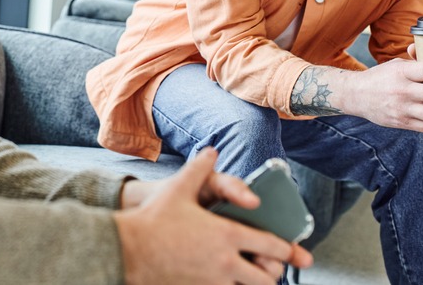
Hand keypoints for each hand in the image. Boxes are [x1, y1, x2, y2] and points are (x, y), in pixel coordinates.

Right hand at [115, 149, 312, 284]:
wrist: (128, 249)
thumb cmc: (154, 218)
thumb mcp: (178, 187)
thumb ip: (199, 167)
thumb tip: (212, 150)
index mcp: (227, 234)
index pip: (270, 245)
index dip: (286, 249)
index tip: (294, 252)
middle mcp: (225, 261)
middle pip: (266, 277)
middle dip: (274, 273)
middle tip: (276, 268)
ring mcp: (212, 281)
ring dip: (255, 284)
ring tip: (256, 278)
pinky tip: (231, 283)